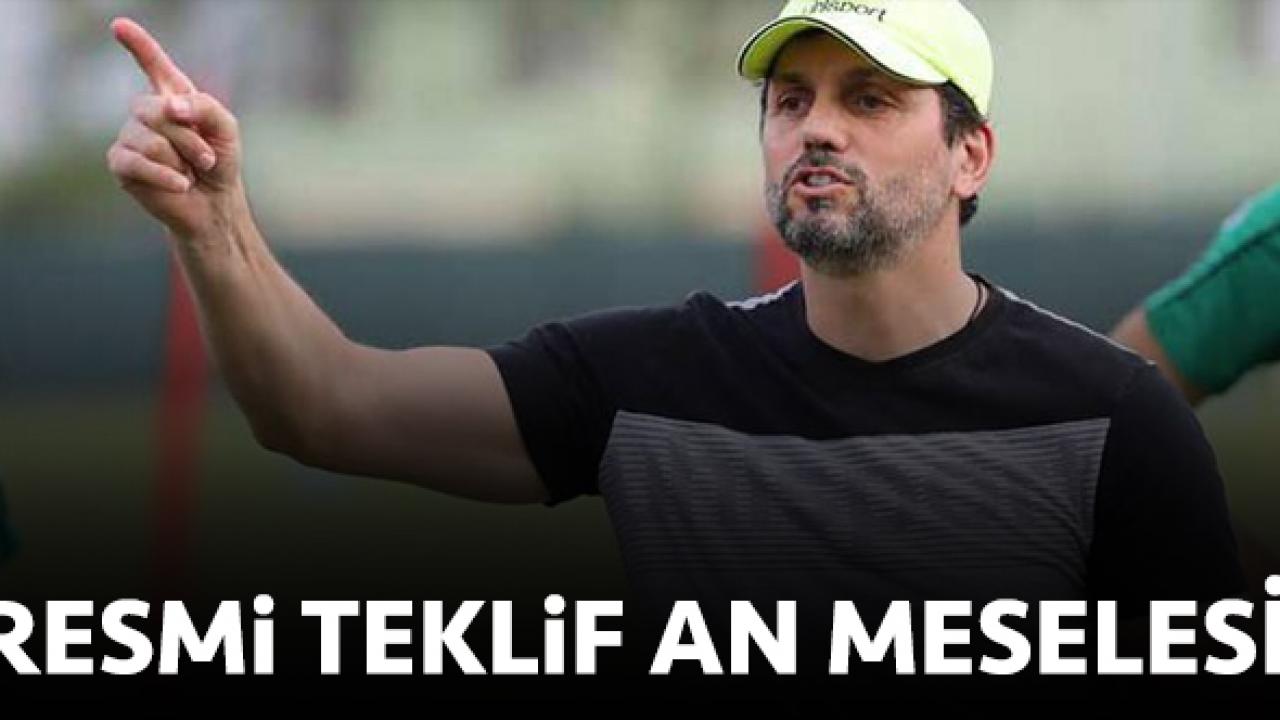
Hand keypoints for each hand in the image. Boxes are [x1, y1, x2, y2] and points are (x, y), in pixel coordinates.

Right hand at [106, 17, 244, 239]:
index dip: (138, 45)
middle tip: (206, 158)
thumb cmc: (219, 163)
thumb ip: (204, 107)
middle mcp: (146, 113)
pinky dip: (165, 175)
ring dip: (181, 159)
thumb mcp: (225, 129)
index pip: (153, 65)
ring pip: (150, 139)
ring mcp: (129, 136)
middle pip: (155, 109)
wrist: (214, 204)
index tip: (119, 25)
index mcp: (172, 97)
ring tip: (191, 172)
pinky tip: (181, 184)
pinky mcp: (121, 164)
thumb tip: (170, 106)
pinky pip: (137, 162)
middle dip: (188, 137)